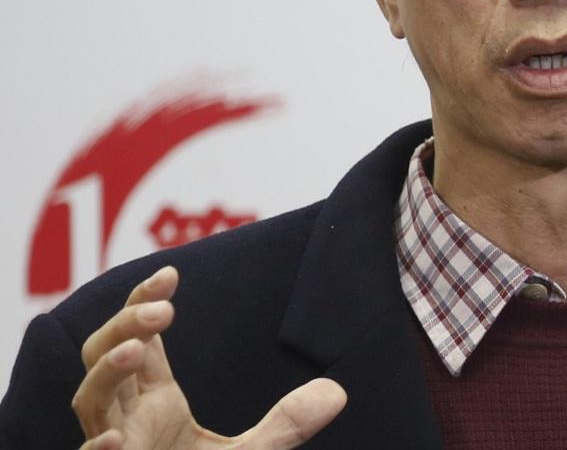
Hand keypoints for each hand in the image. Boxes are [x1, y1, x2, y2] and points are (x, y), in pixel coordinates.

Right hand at [72, 266, 346, 449]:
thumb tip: (338, 393)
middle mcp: (126, 418)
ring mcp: (114, 448)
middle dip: (125, 325)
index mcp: (153, 402)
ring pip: (89, 399)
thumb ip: (286, 425)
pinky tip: (116, 438)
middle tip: (164, 310)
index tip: (170, 273)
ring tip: (136, 350)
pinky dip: (97, 448)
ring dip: (106, 372)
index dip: (144, 302)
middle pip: (104, 355)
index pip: (141, 338)